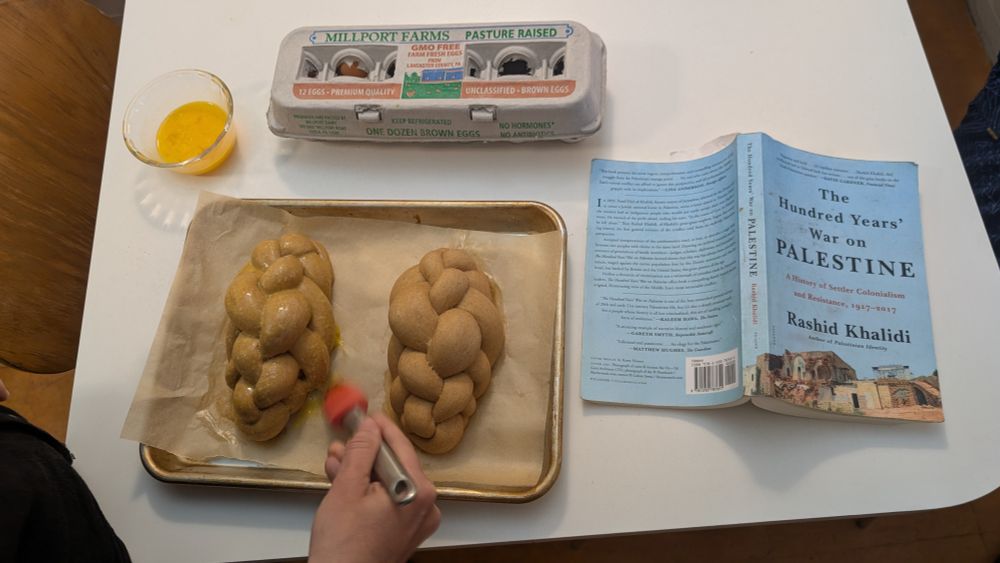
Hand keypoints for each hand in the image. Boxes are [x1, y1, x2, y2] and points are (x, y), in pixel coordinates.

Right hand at [309, 413, 439, 562]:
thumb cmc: (344, 548)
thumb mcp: (347, 488)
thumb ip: (360, 452)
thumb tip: (368, 427)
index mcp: (418, 492)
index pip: (401, 448)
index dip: (380, 429)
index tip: (367, 416)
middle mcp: (424, 506)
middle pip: (394, 465)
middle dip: (364, 453)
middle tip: (344, 440)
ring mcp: (415, 521)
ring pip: (387, 482)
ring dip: (361, 471)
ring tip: (336, 461)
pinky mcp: (403, 532)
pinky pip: (387, 500)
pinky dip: (367, 490)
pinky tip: (344, 480)